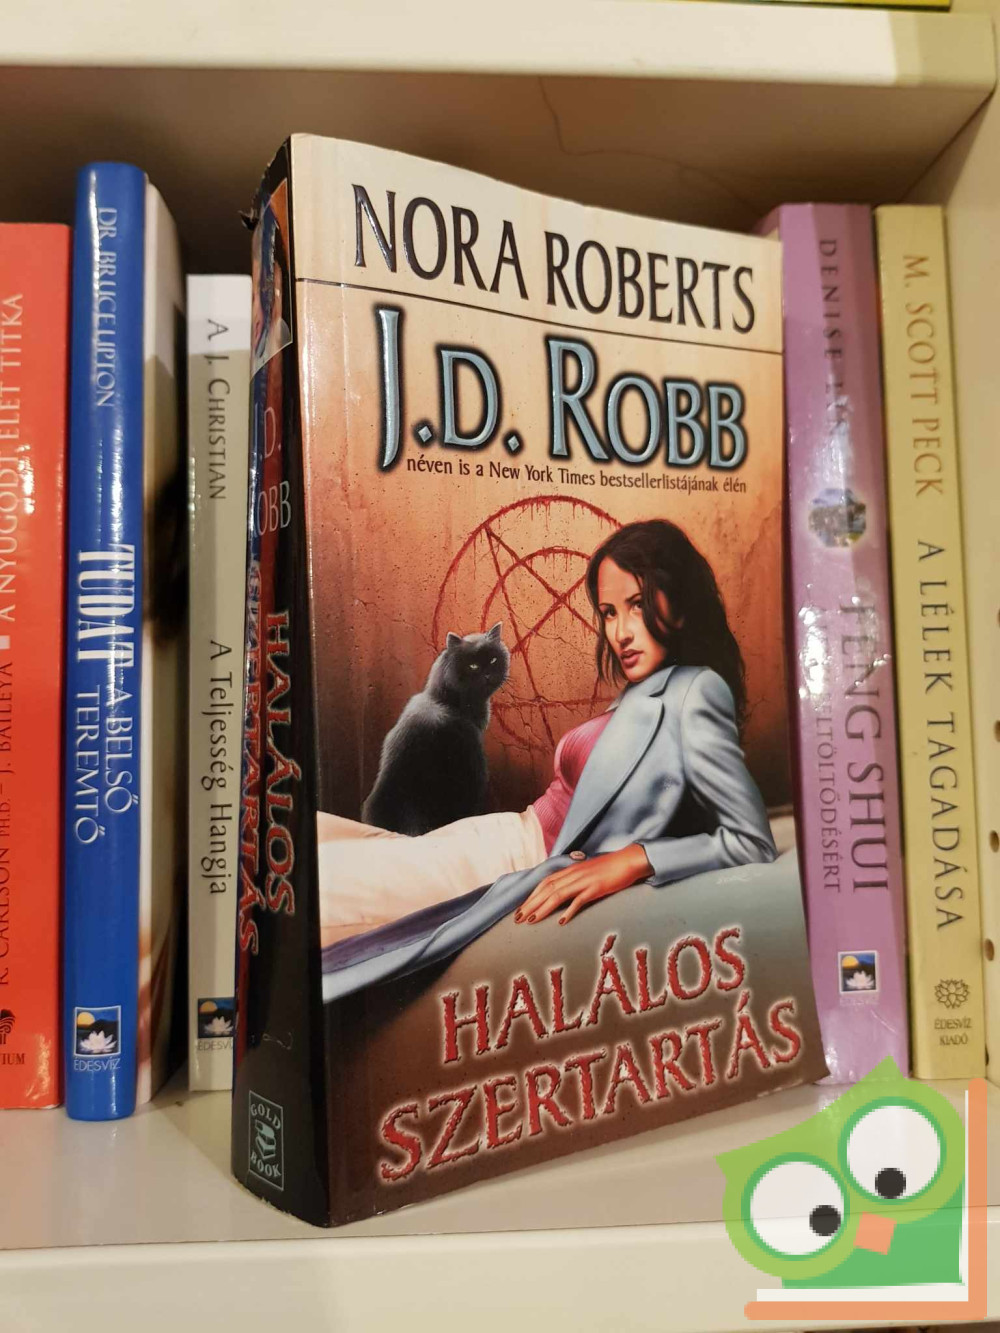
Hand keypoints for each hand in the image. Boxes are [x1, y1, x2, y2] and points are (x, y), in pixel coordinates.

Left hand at [514, 844, 651, 925]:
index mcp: (570, 870)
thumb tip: (561, 894)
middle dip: (531, 904)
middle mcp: (573, 874)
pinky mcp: (596, 888)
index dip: (531, 896)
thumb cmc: (608, 868)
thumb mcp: (586, 872)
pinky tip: (561, 921)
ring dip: (543, 908)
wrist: (627, 861)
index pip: (545, 883)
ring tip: (532, 921)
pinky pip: (580, 900)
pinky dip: (569, 911)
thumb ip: (573, 880)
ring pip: (558, 895)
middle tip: (518, 919)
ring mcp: (584, 881)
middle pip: (547, 889)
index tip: (521, 909)